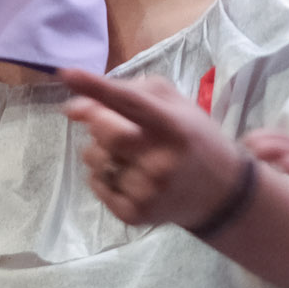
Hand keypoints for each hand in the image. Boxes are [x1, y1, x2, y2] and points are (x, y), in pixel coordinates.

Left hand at [60, 68, 251, 230]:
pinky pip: (96, 184)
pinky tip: (129, 175)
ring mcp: (149, 191)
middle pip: (106, 133)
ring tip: (127, 153)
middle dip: (97, 123)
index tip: (67, 73)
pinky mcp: (135, 213)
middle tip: (107, 123)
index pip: (130, 102)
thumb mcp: (176, 106)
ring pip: (95, 160)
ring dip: (98, 150)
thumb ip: (131, 94)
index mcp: (174, 126)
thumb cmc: (191, 139)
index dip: (98, 88)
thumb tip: (75, 107)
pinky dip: (102, 174)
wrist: (221, 192)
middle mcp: (163, 160)